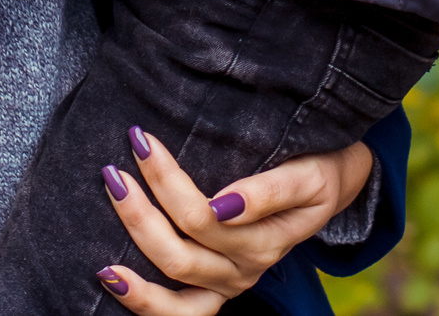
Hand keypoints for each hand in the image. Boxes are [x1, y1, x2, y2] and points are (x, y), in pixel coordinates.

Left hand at [91, 130, 375, 312]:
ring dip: (134, 261)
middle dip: (139, 213)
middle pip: (180, 255)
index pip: (202, 218)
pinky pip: (177, 314)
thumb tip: (225, 204)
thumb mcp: (307, 175)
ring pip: (173, 293)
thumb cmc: (315, 169)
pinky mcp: (214, 291)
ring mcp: (227, 286)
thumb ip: (271, 190)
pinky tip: (110, 276)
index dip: (166, 181)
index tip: (142, 140)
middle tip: (114, 170)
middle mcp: (244, 270)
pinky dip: (142, 302)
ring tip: (108, 229)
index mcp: (266, 241)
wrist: (330, 184)